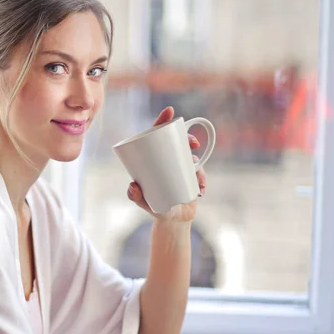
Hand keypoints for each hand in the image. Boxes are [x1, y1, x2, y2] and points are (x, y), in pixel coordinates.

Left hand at [126, 107, 206, 223]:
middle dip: (188, 138)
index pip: (155, 136)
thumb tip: (133, 185)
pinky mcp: (193, 177)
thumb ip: (135, 197)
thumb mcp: (143, 202)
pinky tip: (199, 190)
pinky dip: (201, 179)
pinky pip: (200, 172)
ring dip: (196, 160)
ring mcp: (181, 168)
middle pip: (178, 141)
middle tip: (193, 144)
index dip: (162, 121)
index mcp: (153, 159)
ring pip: (191, 155)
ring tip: (194, 173)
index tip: (170, 111)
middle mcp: (168, 160)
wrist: (172, 221)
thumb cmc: (155, 207)